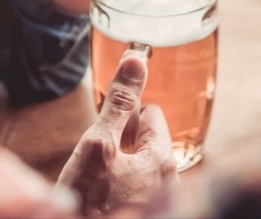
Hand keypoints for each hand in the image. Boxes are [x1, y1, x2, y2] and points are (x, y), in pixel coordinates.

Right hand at [57, 53, 177, 217]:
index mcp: (162, 159)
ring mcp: (162, 201)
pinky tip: (104, 198)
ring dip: (122, 166)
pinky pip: (138, 190)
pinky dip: (123, 188)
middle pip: (147, 141)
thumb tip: (136, 58)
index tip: (104, 129)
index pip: (150, 113)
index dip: (124, 115)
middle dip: (123, 142)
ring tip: (97, 182)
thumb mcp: (97, 145)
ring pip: (142, 166)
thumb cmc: (89, 204)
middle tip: (97, 158)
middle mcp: (171, 182)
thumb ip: (118, 102)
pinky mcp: (151, 211)